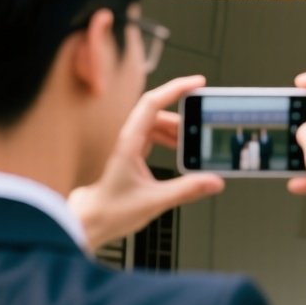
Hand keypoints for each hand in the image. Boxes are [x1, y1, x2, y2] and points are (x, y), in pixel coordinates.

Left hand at [70, 75, 223, 250]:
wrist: (92, 220)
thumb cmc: (111, 210)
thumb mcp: (155, 201)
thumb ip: (187, 190)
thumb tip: (213, 181)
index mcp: (128, 142)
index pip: (153, 103)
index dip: (176, 89)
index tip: (197, 83)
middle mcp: (127, 139)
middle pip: (160, 114)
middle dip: (184, 119)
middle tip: (203, 125)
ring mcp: (129, 145)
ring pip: (158, 125)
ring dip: (178, 132)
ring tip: (194, 145)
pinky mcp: (132, 154)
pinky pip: (155, 137)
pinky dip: (171, 140)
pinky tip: (181, 152)